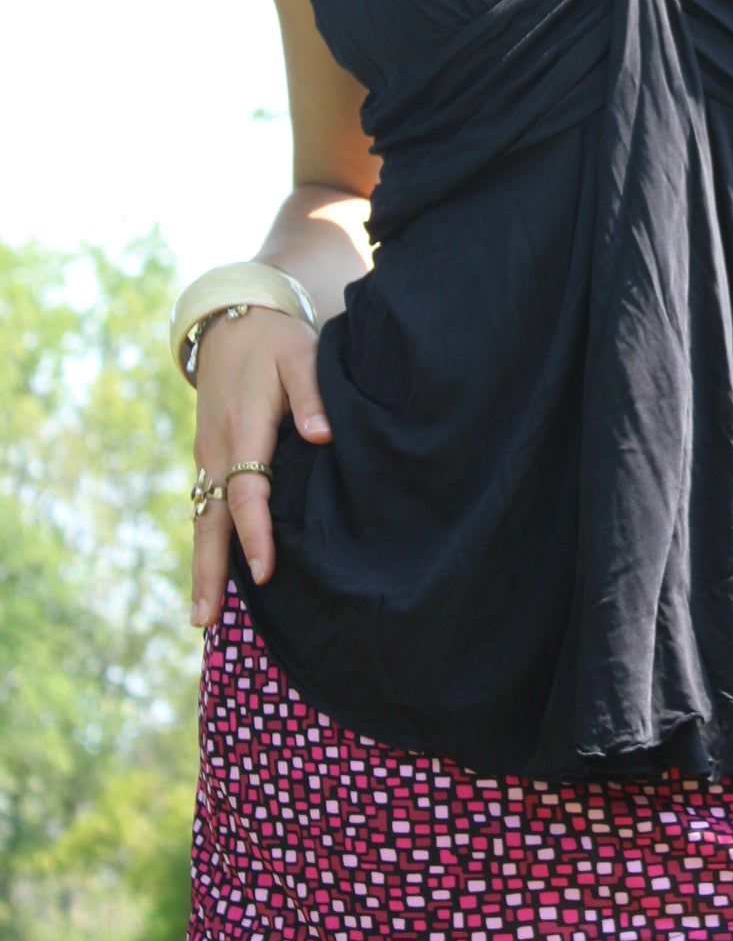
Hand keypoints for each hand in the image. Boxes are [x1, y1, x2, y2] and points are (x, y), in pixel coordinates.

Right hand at [189, 307, 330, 630]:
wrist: (233, 319)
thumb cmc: (277, 340)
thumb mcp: (301, 354)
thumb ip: (312, 394)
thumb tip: (321, 435)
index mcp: (242, 427)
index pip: (248, 490)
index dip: (256, 531)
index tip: (265, 570)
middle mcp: (217, 448)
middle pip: (210, 519)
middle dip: (209, 570)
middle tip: (204, 621)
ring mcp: (208, 455)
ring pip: (203, 518)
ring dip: (203, 564)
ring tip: (203, 616)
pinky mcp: (209, 457)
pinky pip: (206, 507)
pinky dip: (207, 542)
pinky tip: (214, 576)